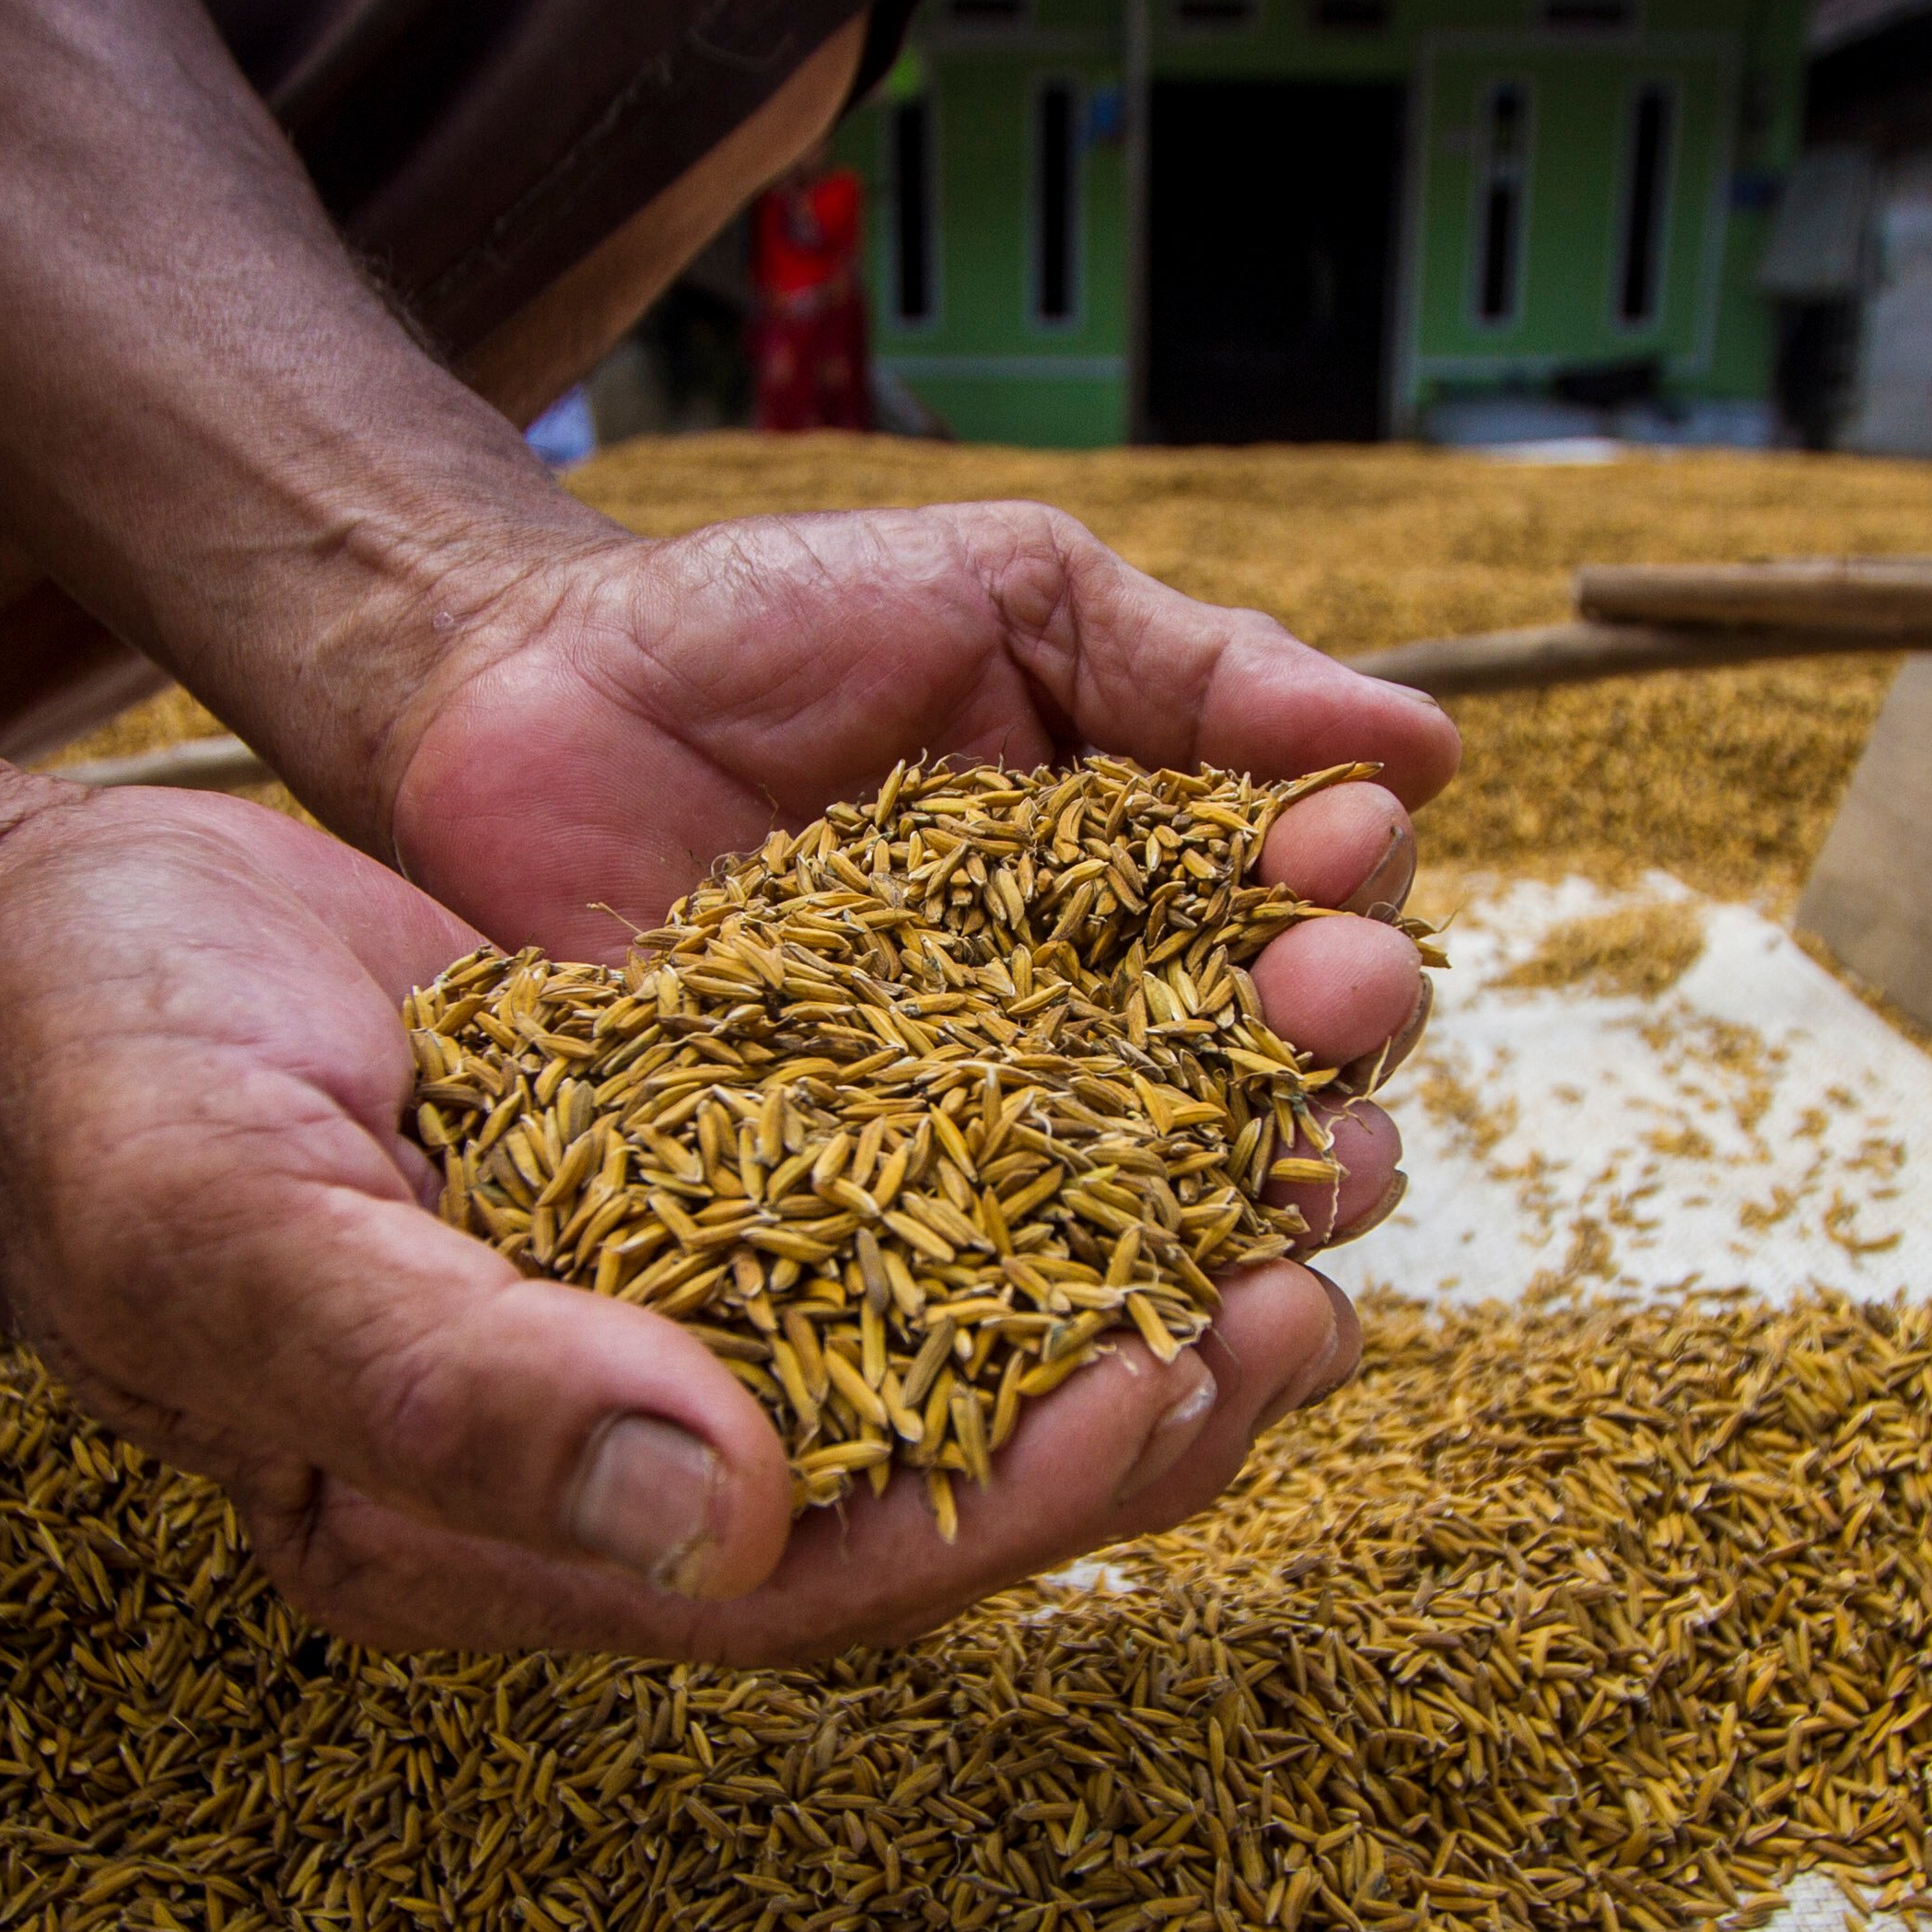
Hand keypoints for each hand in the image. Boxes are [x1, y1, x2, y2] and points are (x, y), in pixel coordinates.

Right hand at [0, 778, 1387, 1666]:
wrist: (14, 938)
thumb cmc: (81, 1073)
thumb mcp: (234, 1211)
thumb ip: (454, 1377)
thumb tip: (717, 1521)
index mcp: (467, 1539)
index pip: (796, 1583)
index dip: (1002, 1497)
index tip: (1177, 1378)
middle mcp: (578, 1471)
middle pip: (909, 1494)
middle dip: (1125, 1411)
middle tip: (1311, 1301)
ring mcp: (628, 1338)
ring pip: (931, 1364)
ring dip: (1116, 1291)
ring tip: (1298, 1198)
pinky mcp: (665, 1202)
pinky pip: (892, 1228)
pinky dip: (1035, 1174)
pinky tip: (1167, 1097)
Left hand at [377, 500, 1454, 1244]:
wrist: (503, 683)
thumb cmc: (762, 621)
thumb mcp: (1005, 595)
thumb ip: (1197, 668)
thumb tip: (1428, 746)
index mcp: (1151, 901)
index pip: (1306, 936)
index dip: (1348, 915)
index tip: (1339, 872)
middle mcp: (1084, 1047)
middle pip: (1263, 1109)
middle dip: (1328, 1077)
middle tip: (1320, 1028)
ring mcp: (962, 1154)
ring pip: (1147, 1234)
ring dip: (1239, 1226)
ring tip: (1272, 1202)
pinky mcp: (827, 1234)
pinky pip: (956, 1313)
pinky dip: (1045, 1335)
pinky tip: (1106, 1333)